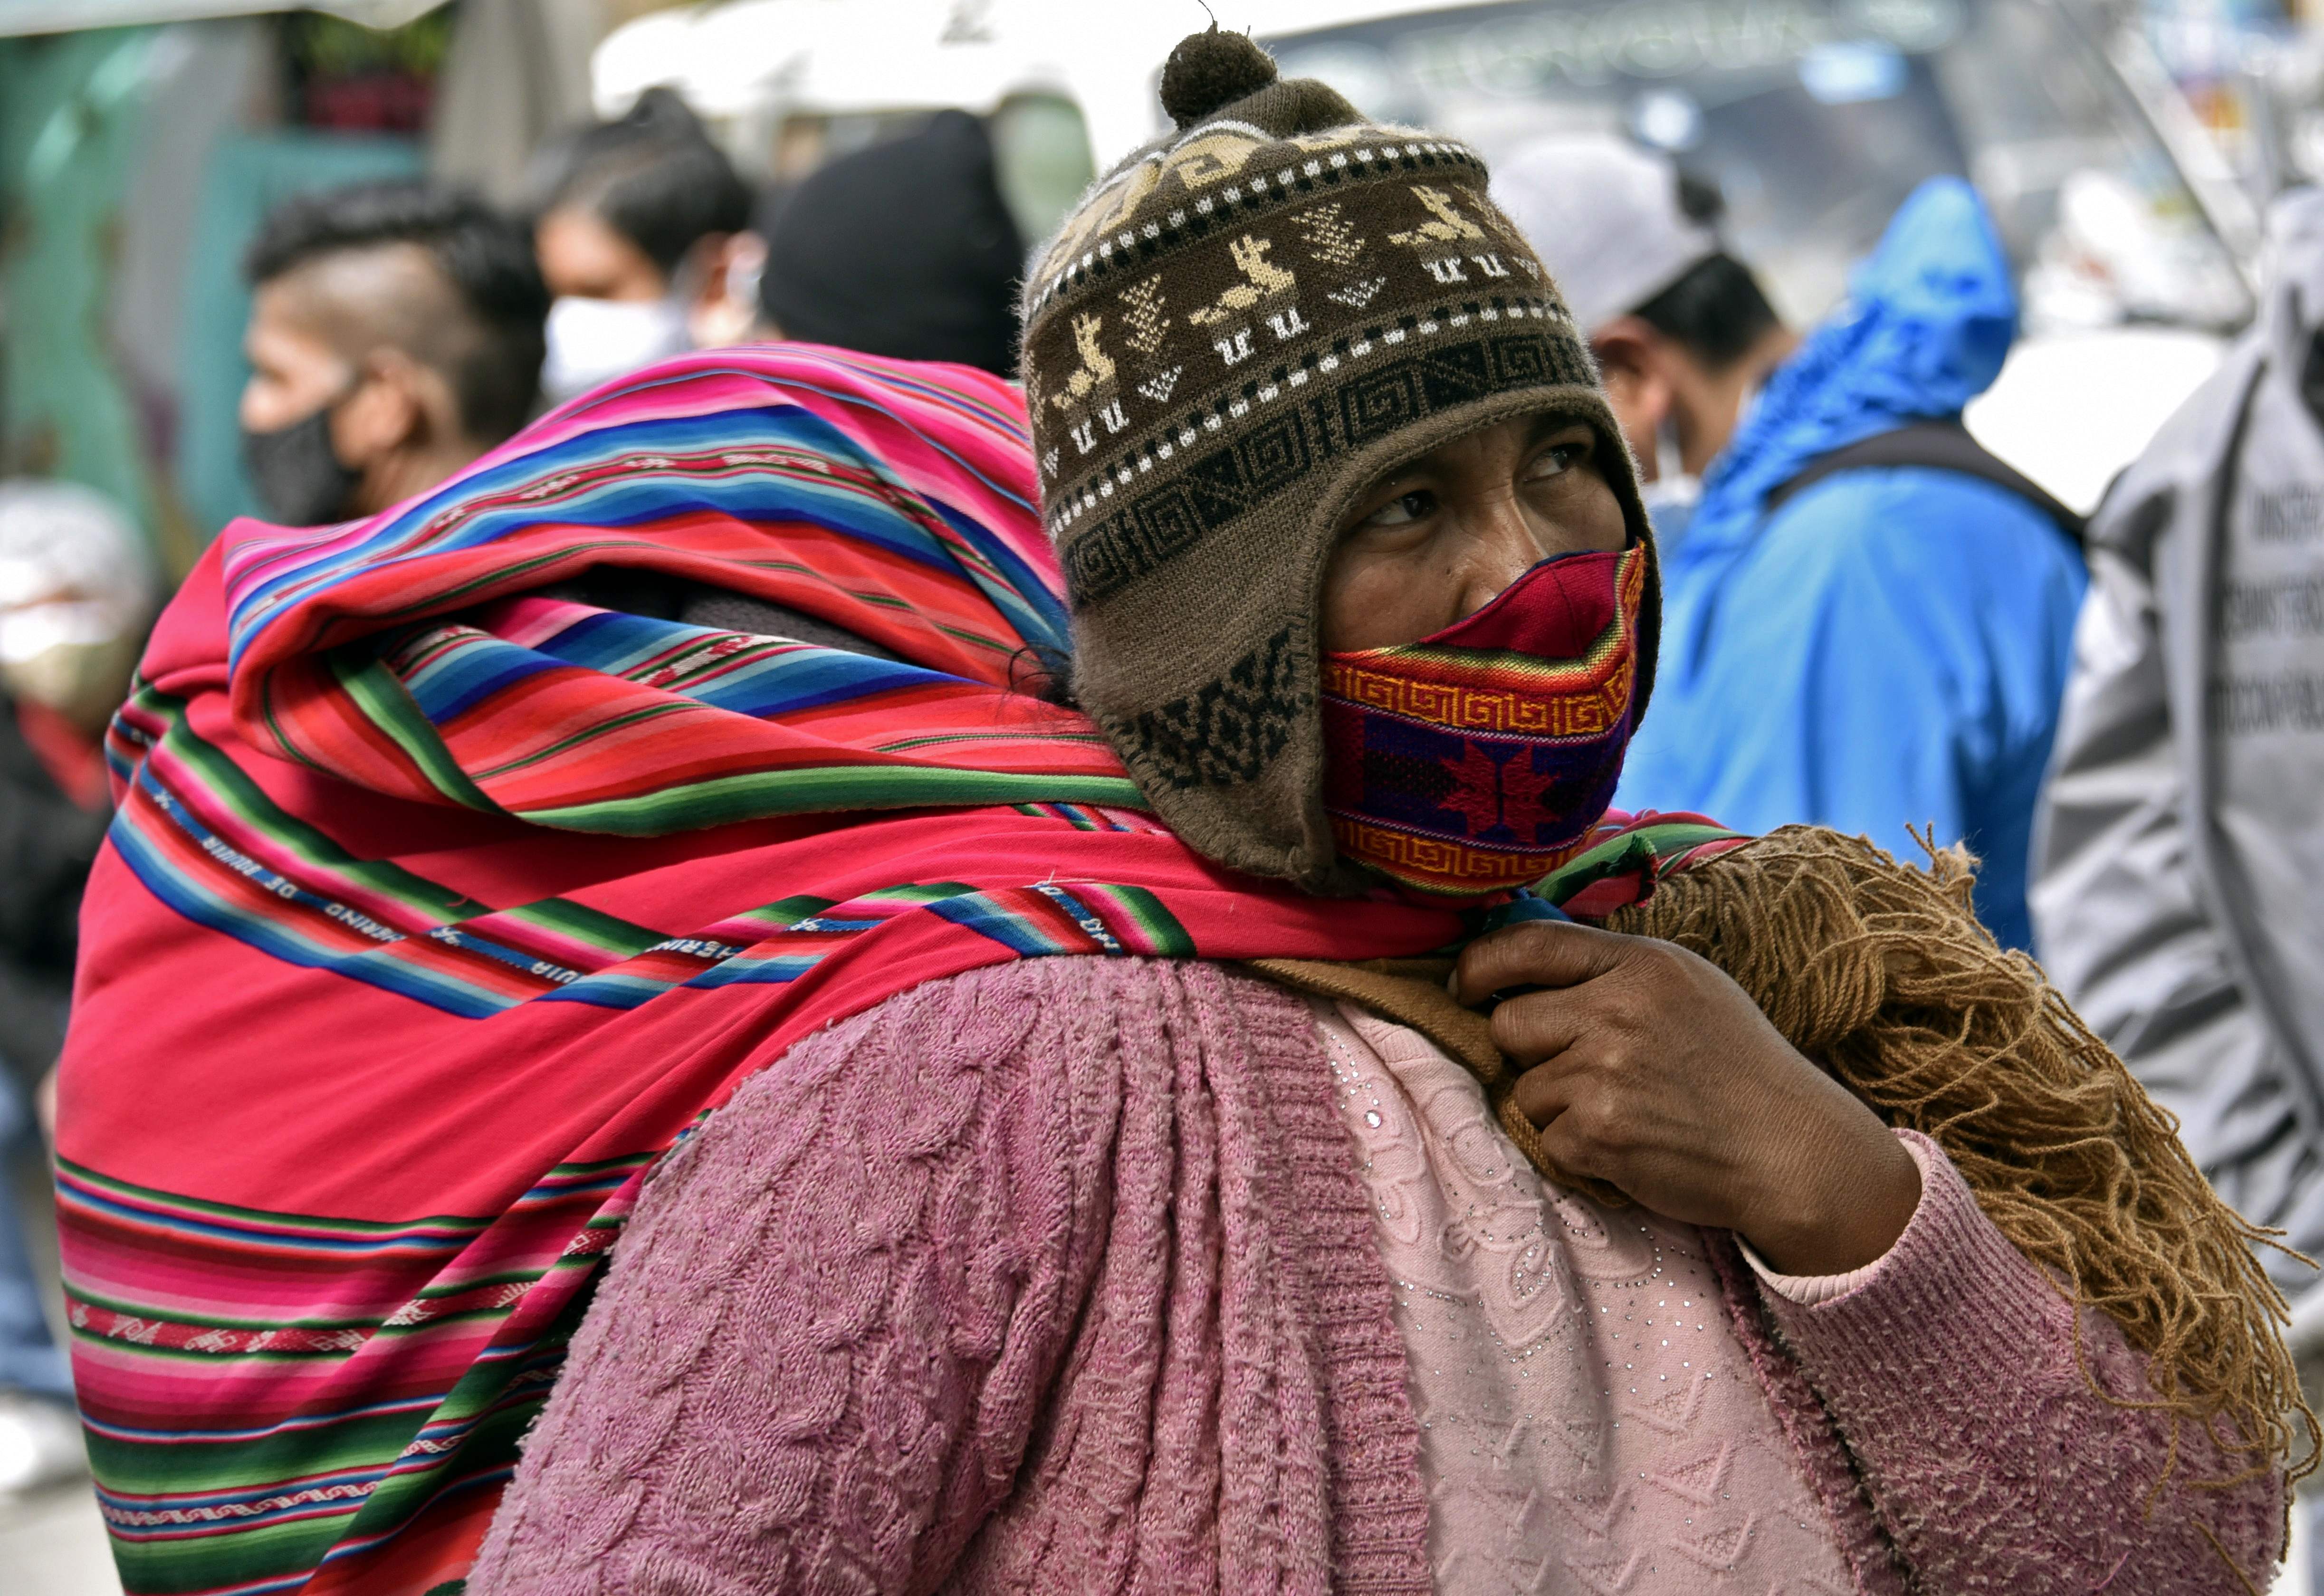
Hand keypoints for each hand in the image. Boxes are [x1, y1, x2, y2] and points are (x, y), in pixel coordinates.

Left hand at [1451, 920, 1920, 1274]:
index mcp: (1640, 964)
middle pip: (1508, 1023)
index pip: (1528, 945)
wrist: (1790, 1149)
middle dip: (1530, 1049)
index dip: (1479, 965)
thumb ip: (1611, 969)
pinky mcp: (1597, 1134)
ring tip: (1625, 1109)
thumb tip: (1523, 964)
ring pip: (1525, 1088)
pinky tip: (1630, 1144)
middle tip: (1582, 1067)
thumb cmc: (1736, 1067)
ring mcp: (1603, 1073)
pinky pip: (1548, 1138)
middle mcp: (1615, 1011)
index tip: (1463, 984)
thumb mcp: (1687, 987)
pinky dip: (1579, 1149)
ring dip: (1560, 1105)